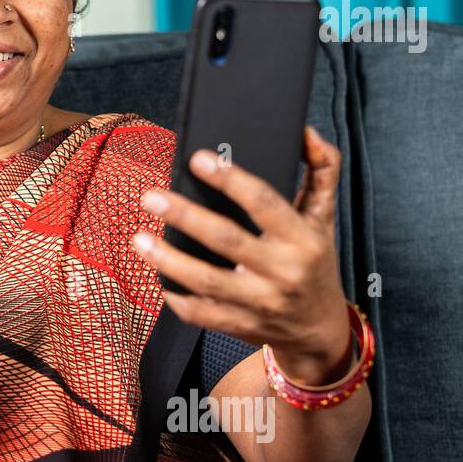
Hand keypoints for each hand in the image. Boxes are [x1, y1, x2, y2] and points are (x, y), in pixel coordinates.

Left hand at [131, 125, 350, 384]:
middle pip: (226, 240)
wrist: (320, 329)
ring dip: (168, 260)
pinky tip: (156, 277)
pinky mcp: (241, 325)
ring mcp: (261, 303)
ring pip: (207, 281)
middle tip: (150, 197)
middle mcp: (283, 271)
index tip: (197, 159)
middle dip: (185, 216)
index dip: (229, 178)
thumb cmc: (316, 262)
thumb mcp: (324, 216)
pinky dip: (175, 298)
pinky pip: (201, 314)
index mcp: (303, 238)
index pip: (263, 202)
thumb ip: (322, 169)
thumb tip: (305, 131)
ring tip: (138, 239)